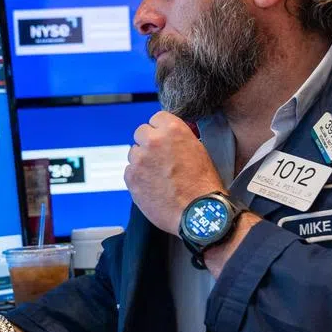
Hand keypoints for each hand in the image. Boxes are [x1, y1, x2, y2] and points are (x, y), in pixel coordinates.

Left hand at [125, 111, 223, 234]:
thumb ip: (180, 140)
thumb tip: (170, 138)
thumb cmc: (202, 185)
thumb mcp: (198, 151)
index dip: (160, 130)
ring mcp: (139, 159)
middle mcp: (153, 141)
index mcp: (173, 130)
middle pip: (140, 132)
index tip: (163, 138)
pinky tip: (152, 186)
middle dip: (148, 143)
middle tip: (158, 158)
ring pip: (133, 152)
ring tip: (157, 176)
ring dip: (142, 161)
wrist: (197, 212)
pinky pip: (129, 171)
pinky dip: (137, 177)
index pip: (157, 118)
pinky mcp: (131, 177)